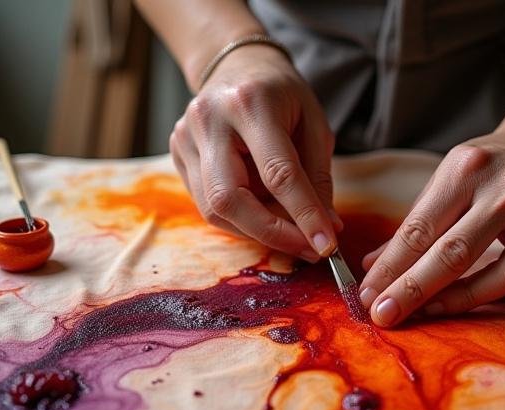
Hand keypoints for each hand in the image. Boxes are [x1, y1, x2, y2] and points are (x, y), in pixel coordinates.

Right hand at [170, 44, 341, 261]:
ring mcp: (185, 138)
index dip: (303, 215)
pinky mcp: (178, 154)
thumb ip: (318, 176)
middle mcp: (209, 120)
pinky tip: (265, 215)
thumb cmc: (282, 95)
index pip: (277, 173)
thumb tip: (326, 227)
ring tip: (291, 232)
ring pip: (214, 209)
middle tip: (307, 248)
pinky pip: (208, 205)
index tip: (326, 245)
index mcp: (250, 103)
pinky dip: (242, 220)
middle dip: (272, 233)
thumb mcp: (314, 124)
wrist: (237, 65)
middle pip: (230, 199)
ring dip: (258, 231)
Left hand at [358, 126, 504, 326]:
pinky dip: (497, 294)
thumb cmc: (487, 169)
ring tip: (426, 312)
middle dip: (413, 290)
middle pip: (456, 253)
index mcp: (469, 168)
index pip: (422, 228)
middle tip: (384, 316)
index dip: (391, 268)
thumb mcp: (445, 181)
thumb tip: (373, 270)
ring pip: (504, 276)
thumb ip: (413, 226)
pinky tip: (469, 299)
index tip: (367, 296)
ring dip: (458, 301)